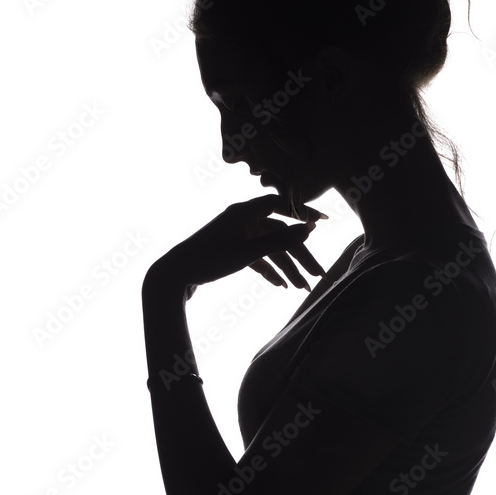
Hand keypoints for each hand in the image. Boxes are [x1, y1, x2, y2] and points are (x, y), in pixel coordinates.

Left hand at [144, 194, 327, 301]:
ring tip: (302, 288)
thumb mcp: (248, 252)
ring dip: (287, 269)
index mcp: (245, 212)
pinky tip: (281, 286)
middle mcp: (241, 221)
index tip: (322, 221)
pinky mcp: (230, 252)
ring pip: (269, 250)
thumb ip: (280, 241)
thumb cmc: (208, 260)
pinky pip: (256, 259)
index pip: (281, 205)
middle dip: (300, 256)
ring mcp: (236, 237)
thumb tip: (310, 229)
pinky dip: (269, 271)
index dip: (302, 212)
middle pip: (279, 234)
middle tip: (319, 275)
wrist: (172, 276)